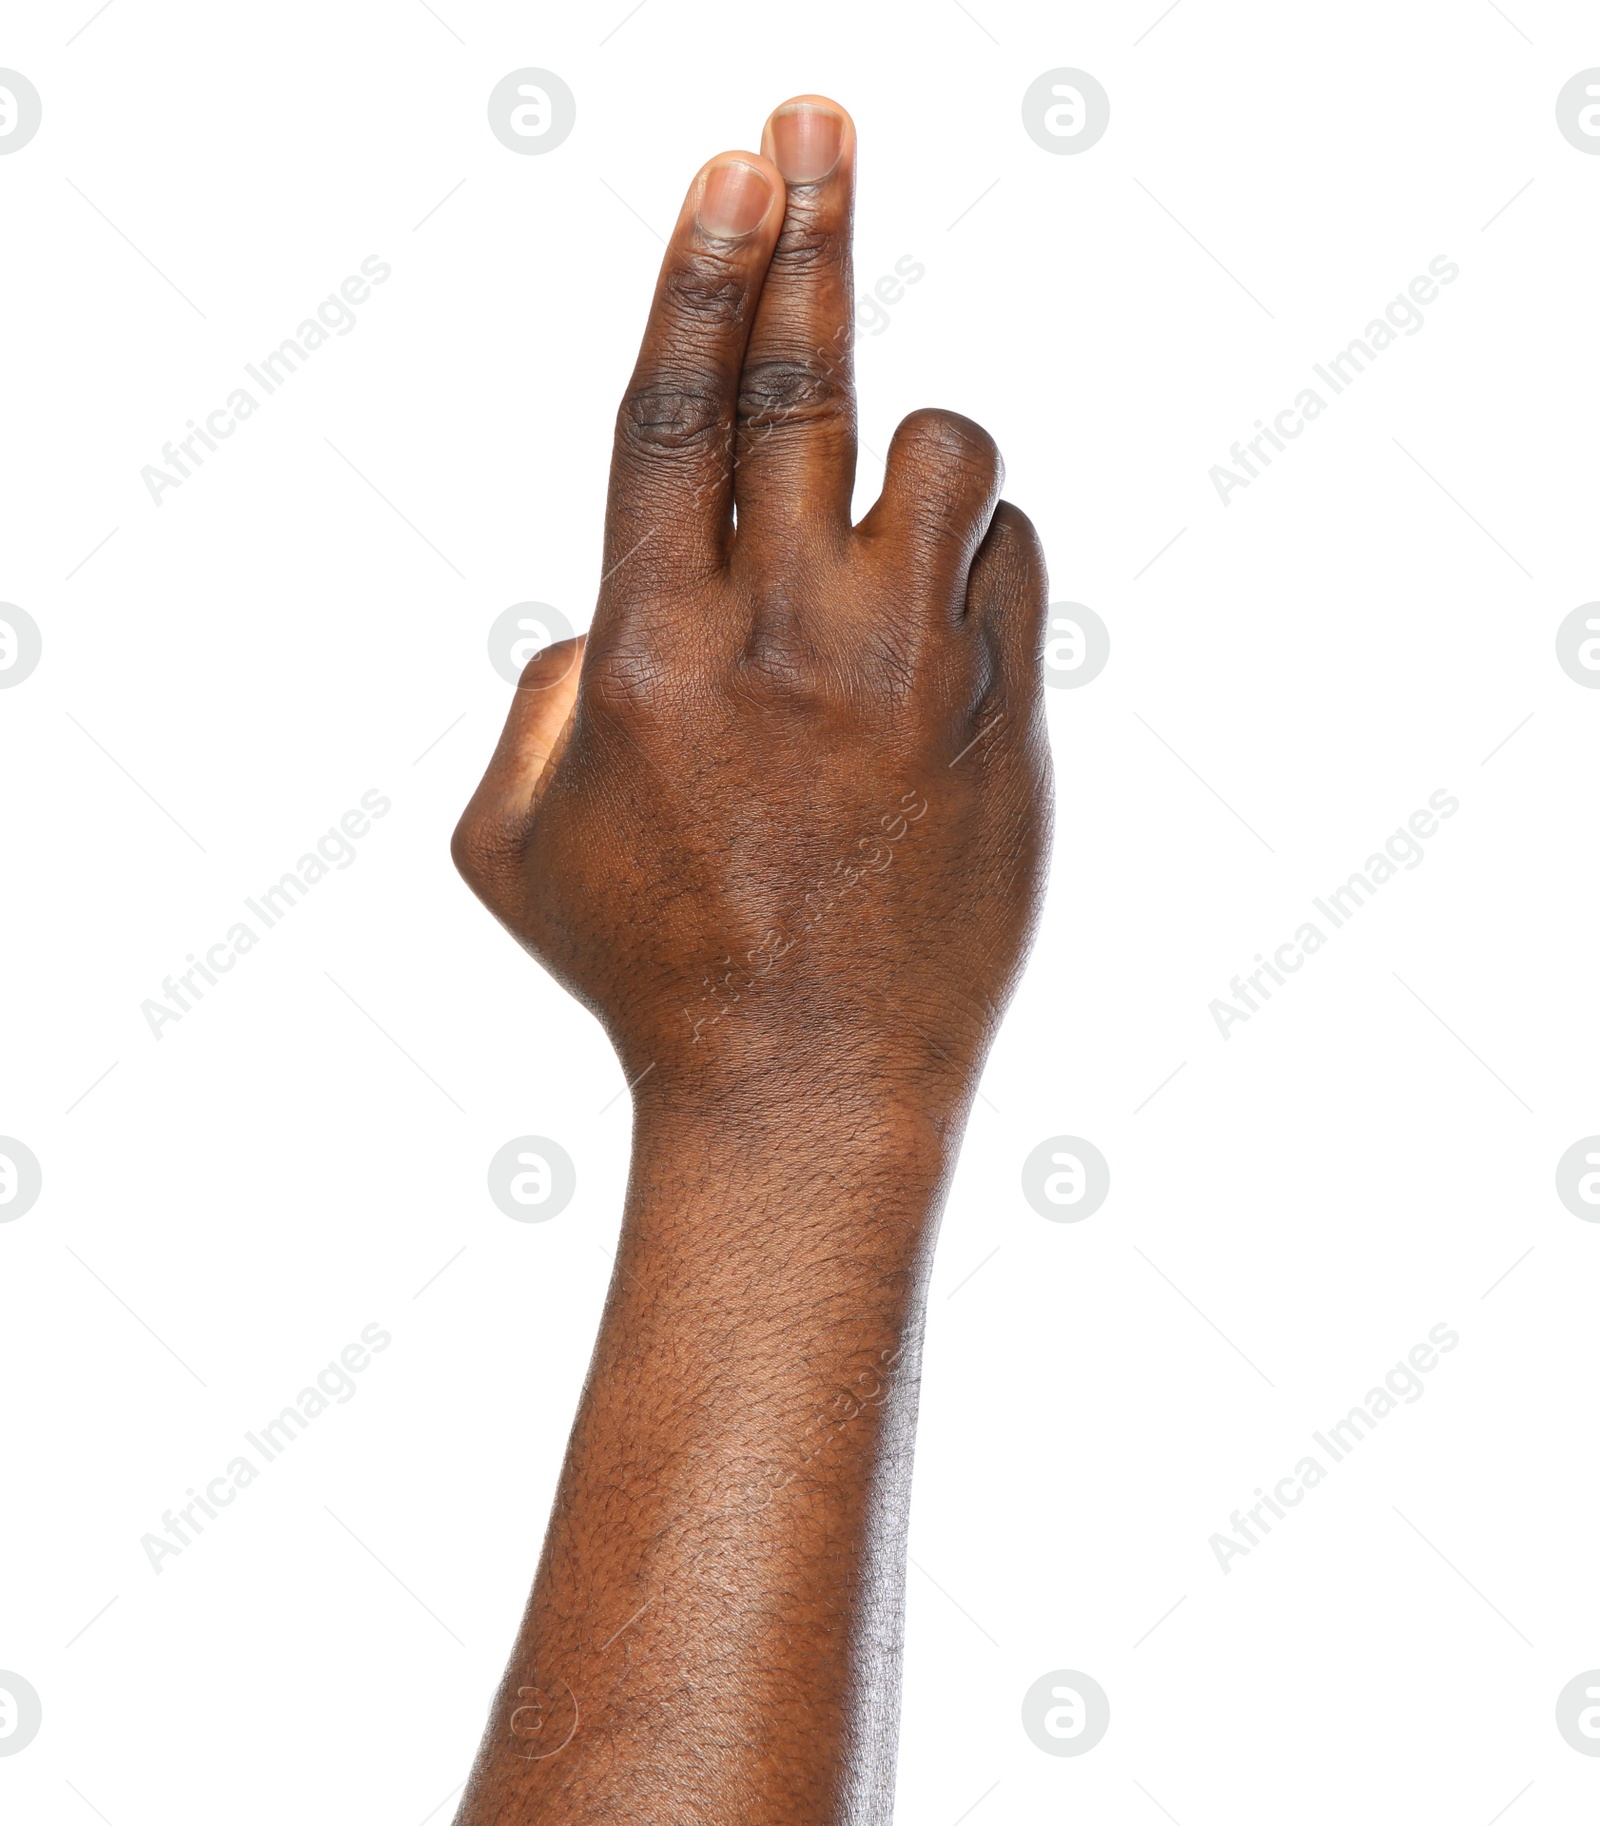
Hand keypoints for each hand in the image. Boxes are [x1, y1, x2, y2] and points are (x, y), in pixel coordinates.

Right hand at [453, 95, 1051, 1129]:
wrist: (807, 1086)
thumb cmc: (647, 967)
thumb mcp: (512, 844)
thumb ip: (536, 697)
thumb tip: (603, 612)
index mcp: (648, 651)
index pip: (672, 412)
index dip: (701, 274)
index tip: (733, 170)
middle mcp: (785, 638)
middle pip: (804, 384)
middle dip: (811, 231)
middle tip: (817, 124)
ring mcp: (909, 673)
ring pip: (946, 449)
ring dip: (909, 451)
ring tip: (870, 534)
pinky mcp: (1000, 714)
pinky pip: (1008, 559)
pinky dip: (968, 564)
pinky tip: (926, 646)